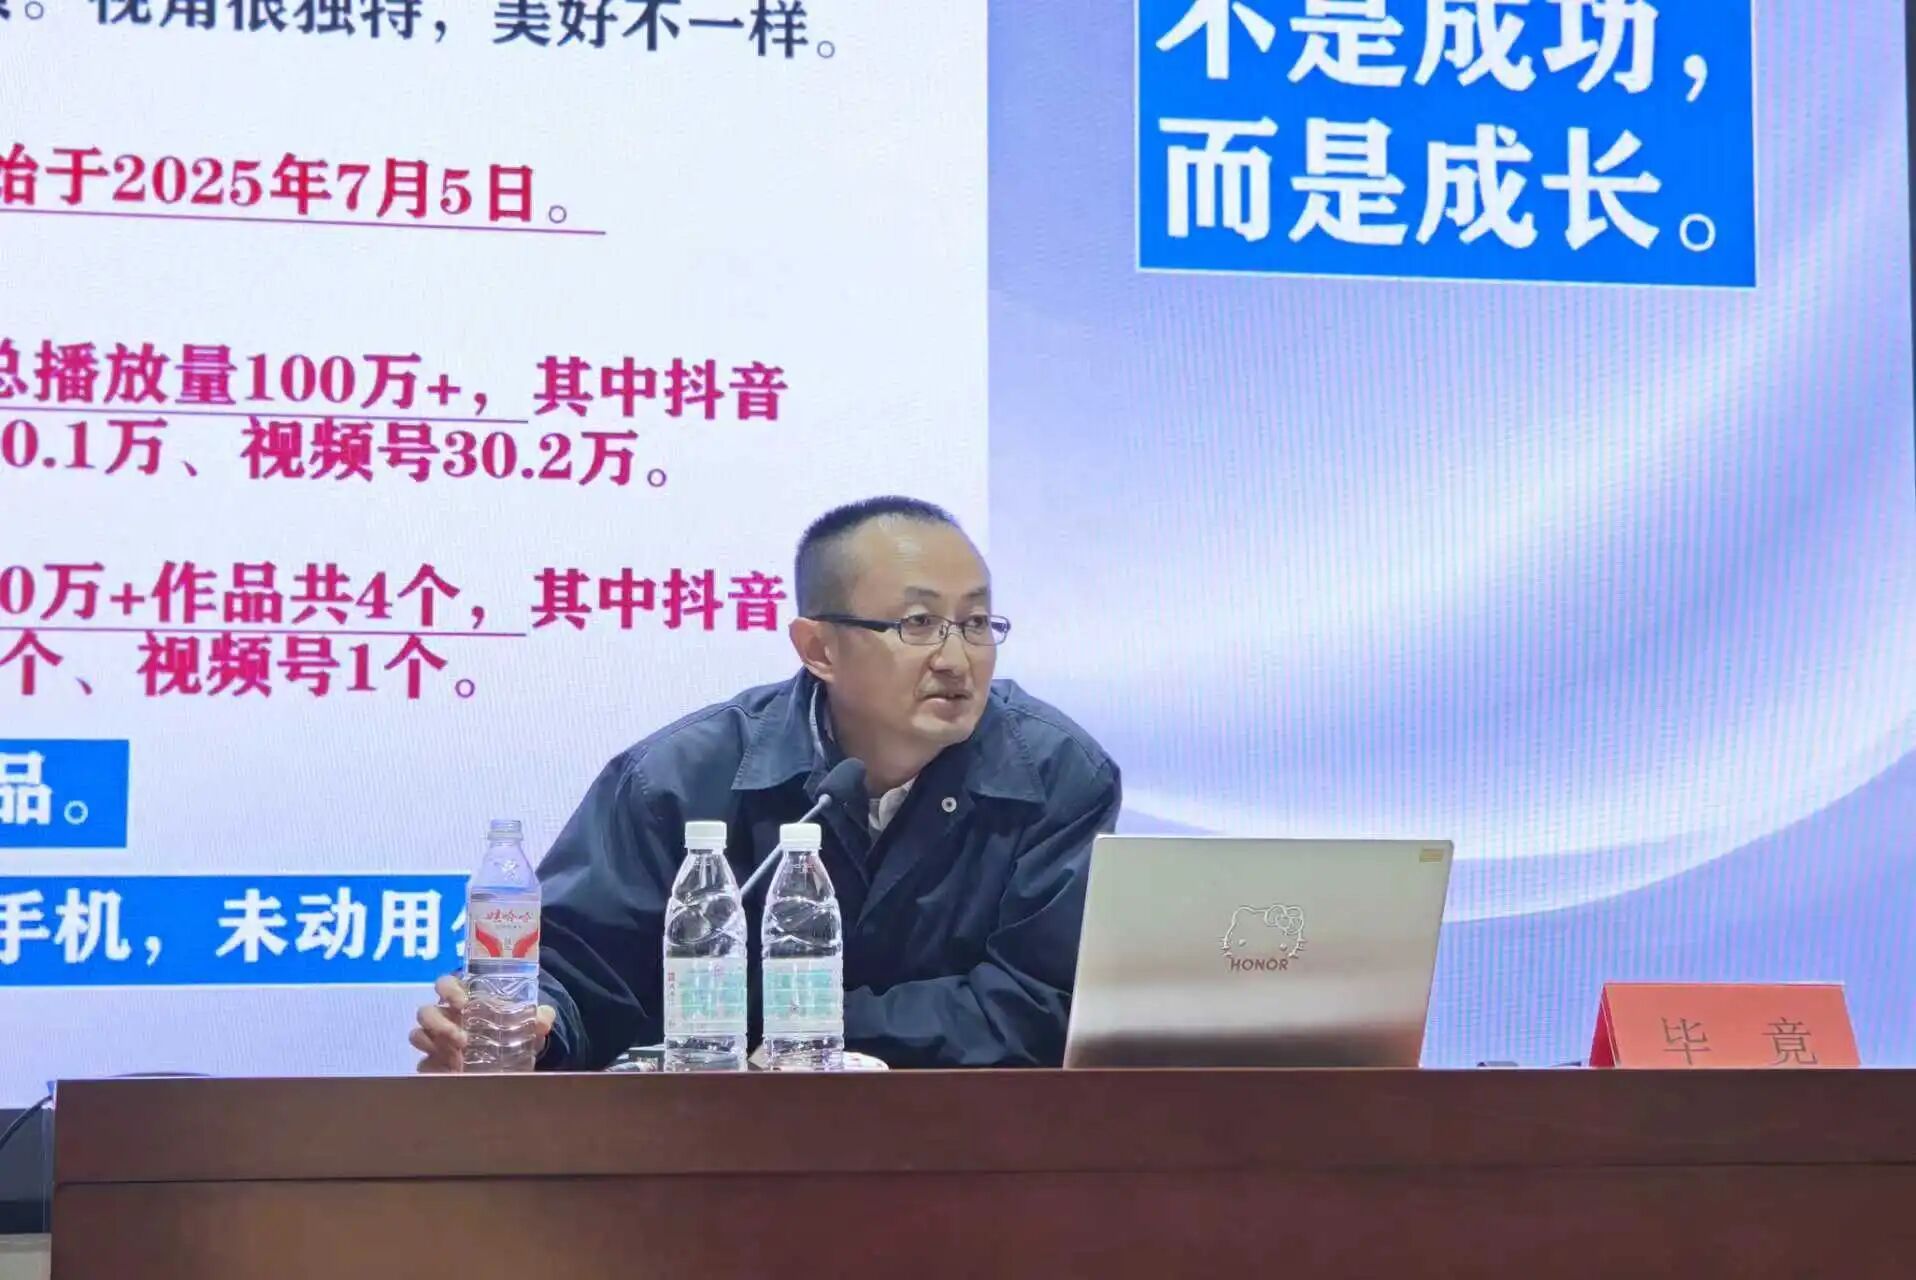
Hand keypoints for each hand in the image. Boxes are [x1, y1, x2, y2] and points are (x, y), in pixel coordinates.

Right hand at [411, 973, 555, 1071]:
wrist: (513, 1054)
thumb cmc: (512, 1026)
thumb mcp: (528, 1021)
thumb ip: (538, 1017)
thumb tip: (544, 1020)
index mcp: (463, 997)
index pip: (444, 984)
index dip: (449, 990)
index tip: (464, 1003)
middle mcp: (444, 1016)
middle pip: (425, 1012)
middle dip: (439, 1024)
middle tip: (463, 1039)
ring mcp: (436, 1040)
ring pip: (418, 1036)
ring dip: (434, 1045)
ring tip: (457, 1058)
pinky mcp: (434, 1062)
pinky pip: (422, 1065)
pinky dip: (434, 1068)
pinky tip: (452, 1073)